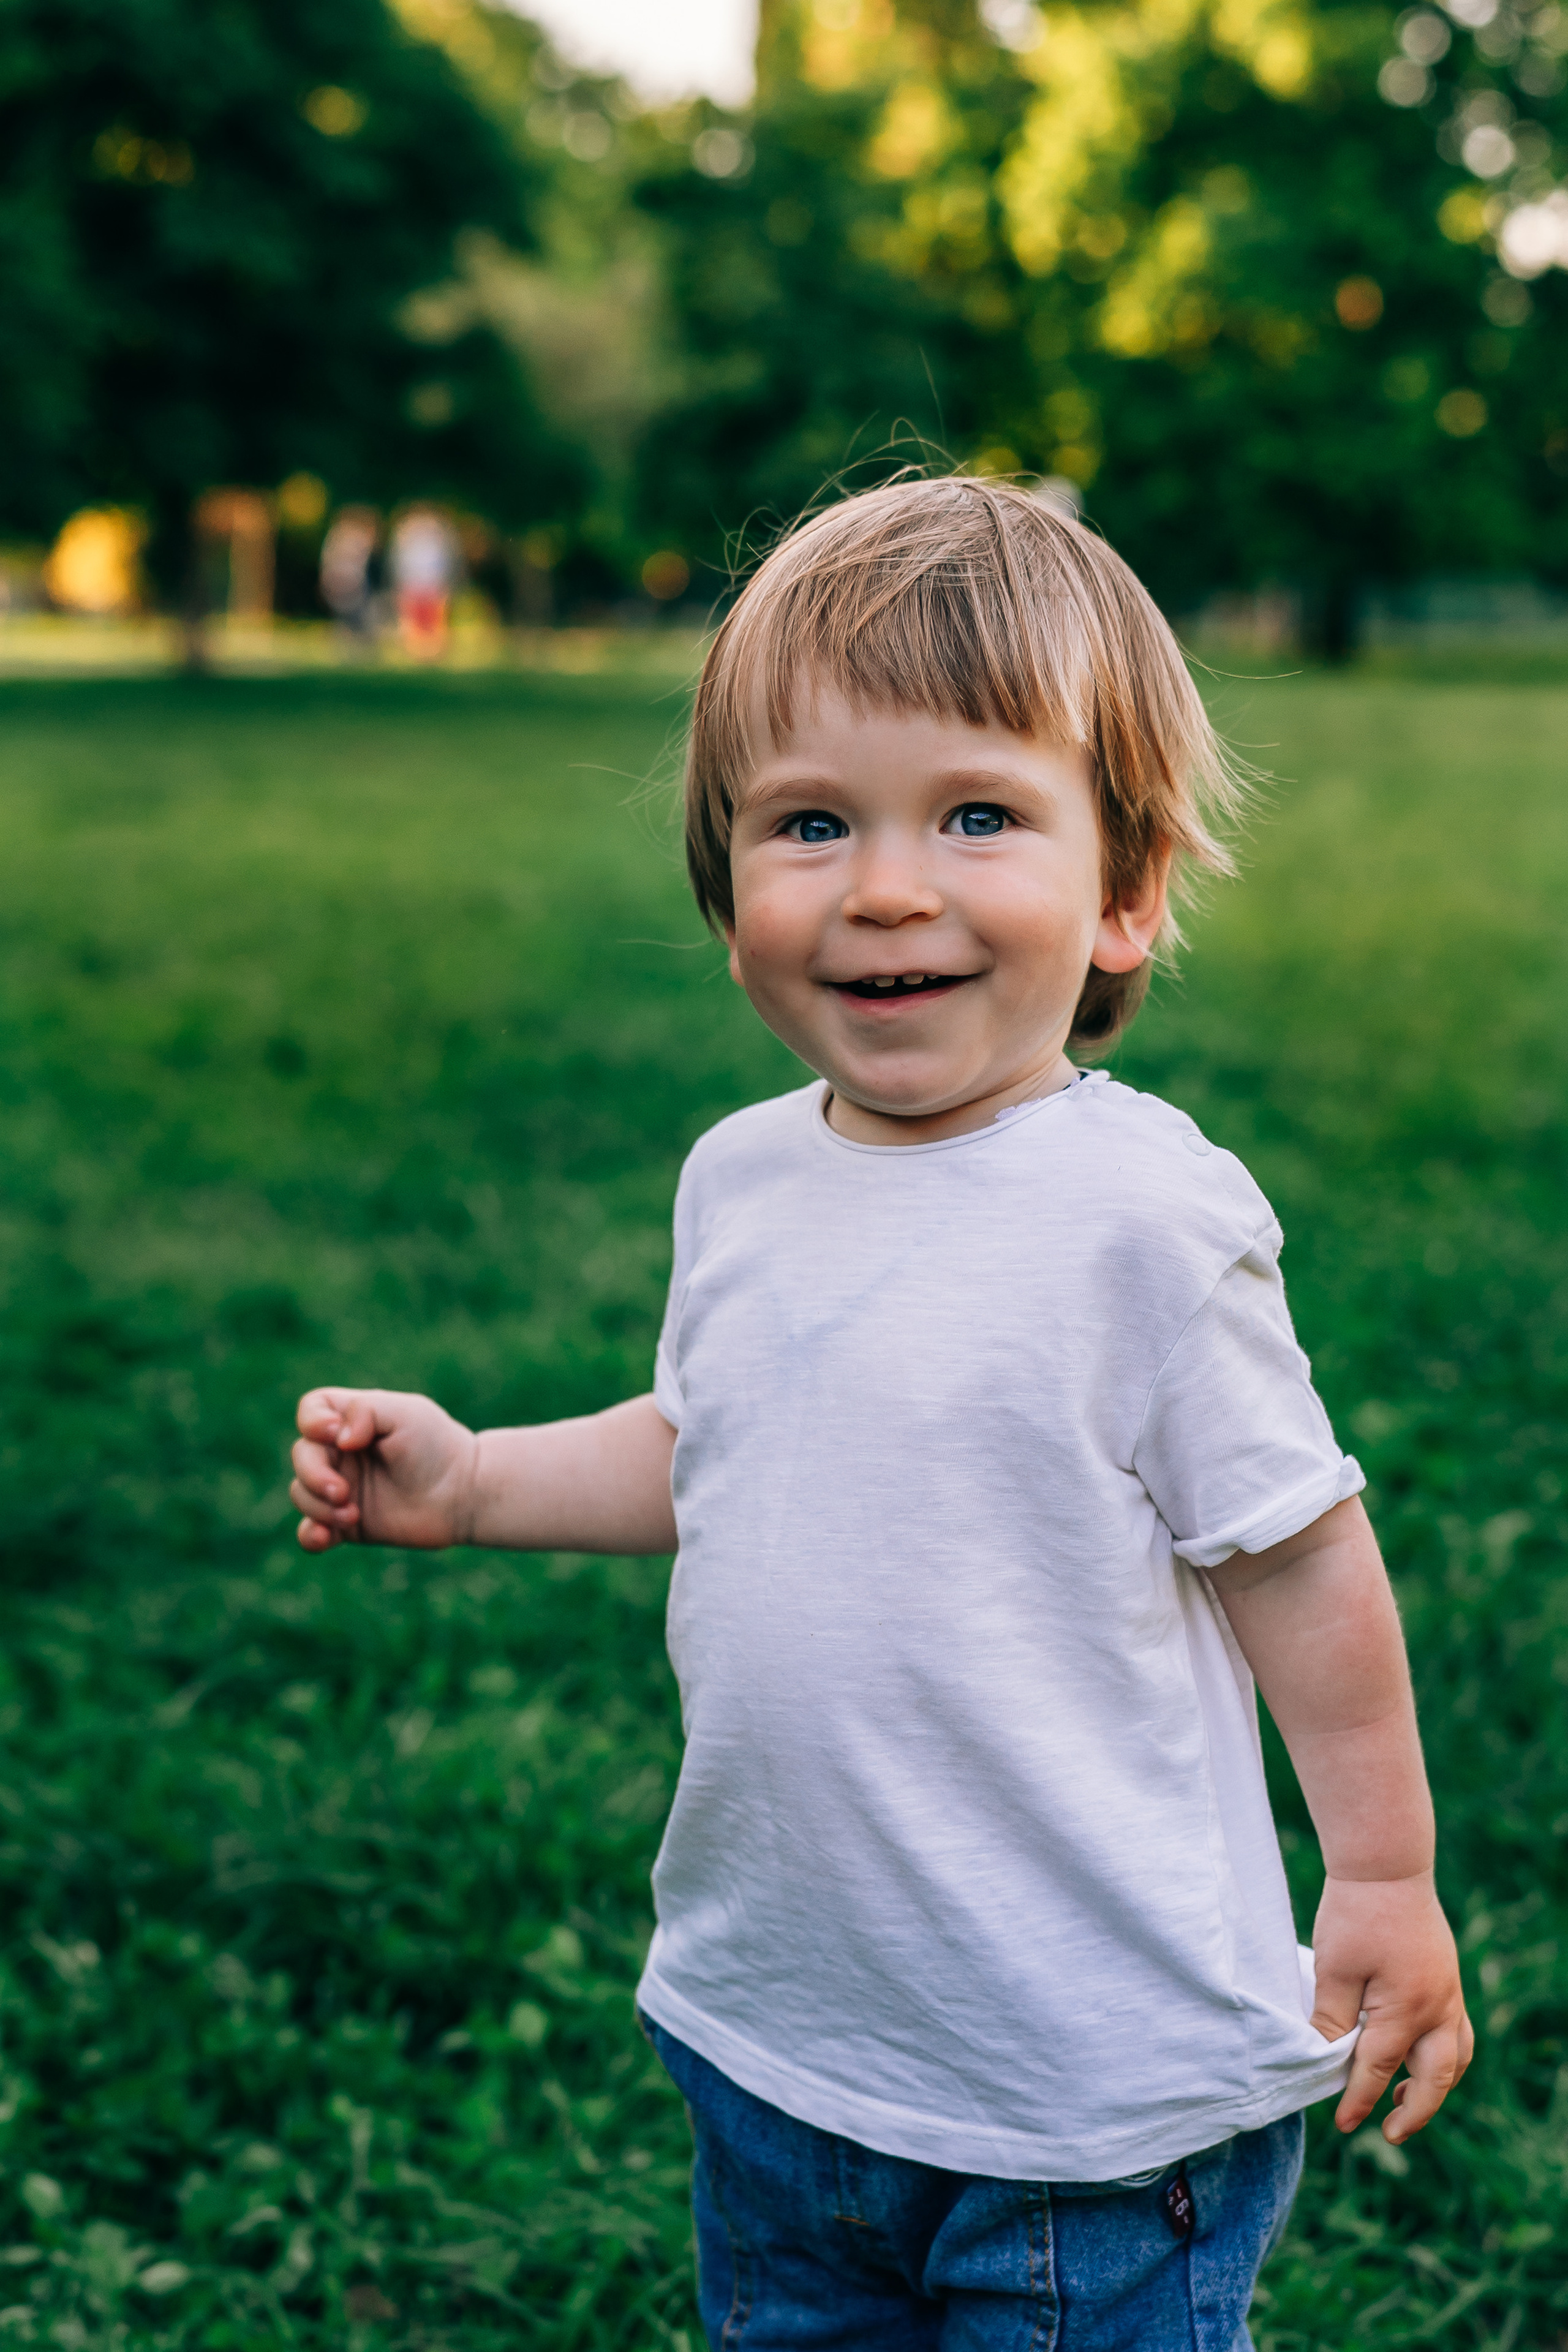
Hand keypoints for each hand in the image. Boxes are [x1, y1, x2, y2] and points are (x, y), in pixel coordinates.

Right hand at [291, 1387, 477, 1551]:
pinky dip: (310, 1535)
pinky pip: (311, 1532)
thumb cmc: (437, 1446)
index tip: (339, 1438)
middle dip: (315, 1476)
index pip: (311, 1410)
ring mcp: (342, 1489)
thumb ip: (366, 1410)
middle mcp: (342, 1453)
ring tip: (353, 1515)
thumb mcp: (407, 1413)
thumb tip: (337, 1440)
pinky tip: (325, 1537)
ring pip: (301, 1493)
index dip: (313, 1423)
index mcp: (352, 1420)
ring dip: (318, 1507)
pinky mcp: (348, 1524)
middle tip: (344, 1492)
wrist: (463, 1495)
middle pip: (301, 1456)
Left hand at [1310, 1872, 1472, 2142]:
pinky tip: (1414, 2053)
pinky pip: (1456, 2031)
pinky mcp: (1447, 1979)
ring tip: (1404, 2096)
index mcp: (1406, 2010)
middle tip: (1390, 2131)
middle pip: (1436, 2078)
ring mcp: (1448, 1993)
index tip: (1343, 2125)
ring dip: (1436, 2085)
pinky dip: (1442, 2055)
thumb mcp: (1333, 1969)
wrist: (1386, 1865)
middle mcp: (1438, 2008)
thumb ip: (1331, 2020)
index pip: (1378, 2070)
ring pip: (1456, 2057)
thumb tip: (1325, 2058)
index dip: (1360, 2101)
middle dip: (1415, 2110)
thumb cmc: (1355, 1913)